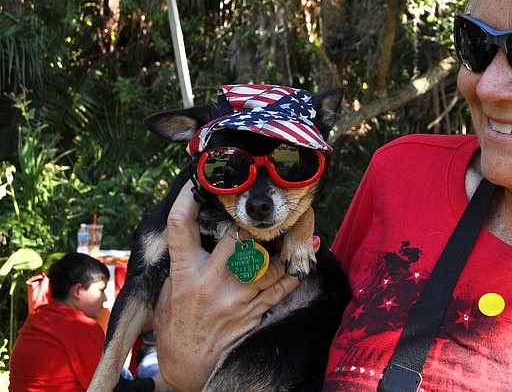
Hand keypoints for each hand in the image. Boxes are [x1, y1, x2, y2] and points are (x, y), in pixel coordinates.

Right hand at [153, 180, 307, 390]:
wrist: (188, 366)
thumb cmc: (176, 323)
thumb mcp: (167, 291)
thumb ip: (183, 261)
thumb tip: (195, 228)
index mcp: (184, 272)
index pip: (181, 228)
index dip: (186, 200)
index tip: (196, 184)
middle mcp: (211, 282)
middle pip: (238, 238)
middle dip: (250, 224)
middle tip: (256, 215)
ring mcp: (236, 298)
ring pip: (267, 260)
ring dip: (280, 246)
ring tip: (291, 230)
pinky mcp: (254, 311)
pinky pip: (282, 285)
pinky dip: (295, 270)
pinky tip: (304, 255)